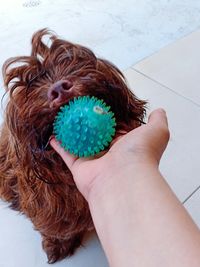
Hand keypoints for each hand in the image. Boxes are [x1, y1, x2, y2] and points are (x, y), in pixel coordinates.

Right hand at [50, 109, 169, 199]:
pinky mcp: (79, 167)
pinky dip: (59, 145)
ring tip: (63, 118)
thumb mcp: (156, 131)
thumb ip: (157, 119)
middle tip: (77, 108)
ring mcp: (94, 160)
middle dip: (87, 123)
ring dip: (71, 132)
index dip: (107, 116)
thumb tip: (158, 110)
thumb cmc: (140, 153)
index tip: (98, 104)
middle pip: (95, 134)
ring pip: (79, 143)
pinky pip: (67, 153)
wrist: (124, 179)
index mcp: (125, 144)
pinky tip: (53, 134)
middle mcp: (110, 153)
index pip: (115, 127)